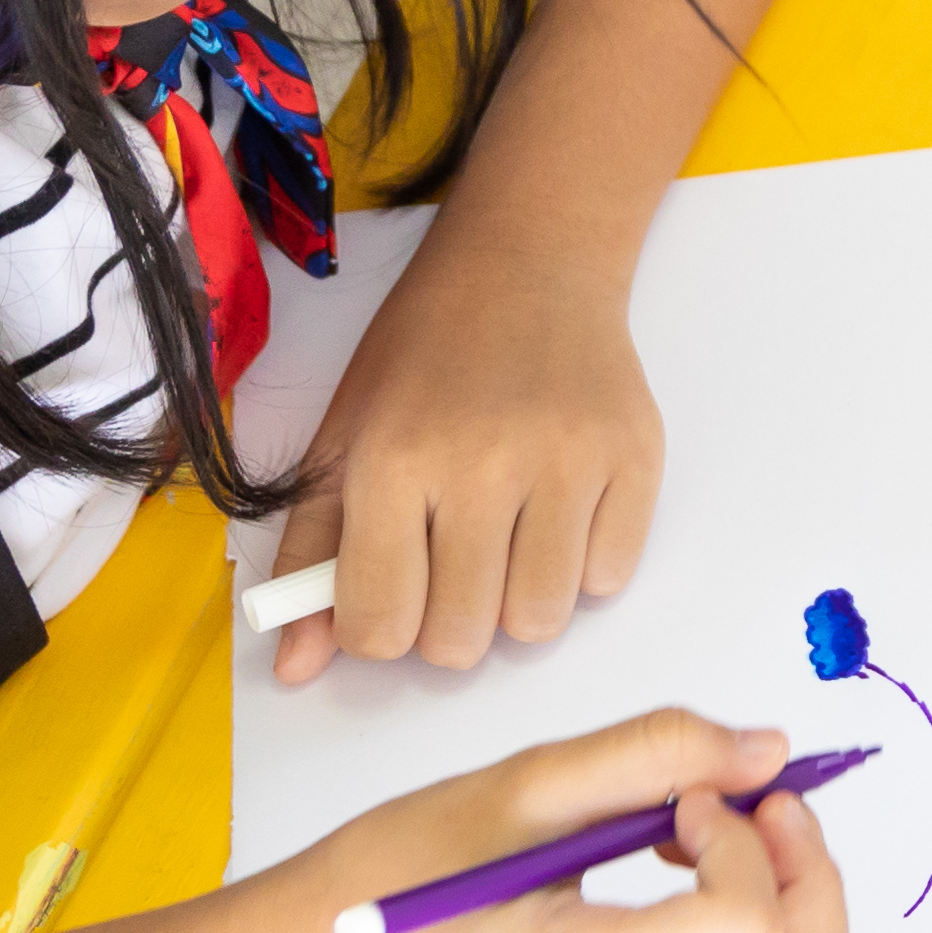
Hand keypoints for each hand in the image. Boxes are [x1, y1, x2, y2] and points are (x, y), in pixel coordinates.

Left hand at [265, 215, 663, 683]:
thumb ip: (313, 556)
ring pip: (539, 623)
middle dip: (449, 626)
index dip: (380, 632)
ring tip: (508, 542)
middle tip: (451, 570)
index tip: (391, 598)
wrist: (528, 264)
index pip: (379, 626)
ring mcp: (567, 461)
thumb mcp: (343, 440)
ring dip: (518, 603)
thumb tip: (296, 668)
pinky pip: (609, 579)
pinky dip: (583, 565)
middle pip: (461, 640)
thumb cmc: (424, 357)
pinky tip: (560, 510)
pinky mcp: (635, 457)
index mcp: (391, 461)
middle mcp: (480, 463)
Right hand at [299, 712, 849, 932]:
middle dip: (813, 884)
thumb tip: (769, 751)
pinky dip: (757, 910)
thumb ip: (652, 754)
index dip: (745, 840)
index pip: (745, 926)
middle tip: (760, 806)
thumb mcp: (522, 786)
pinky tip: (687, 855)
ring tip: (712, 827)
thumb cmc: (403, 871)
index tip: (688, 796)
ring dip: (790, 896)